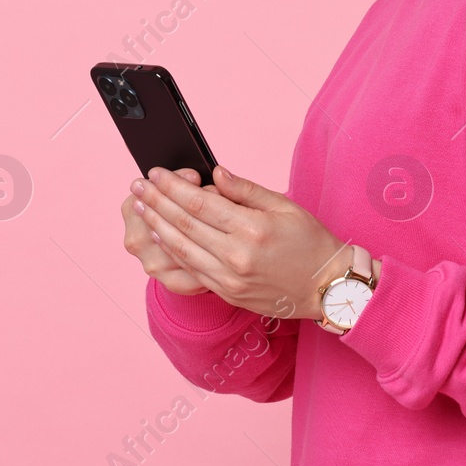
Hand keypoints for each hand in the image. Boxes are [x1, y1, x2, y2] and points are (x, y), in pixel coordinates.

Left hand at [130, 165, 348, 320]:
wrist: (327, 288)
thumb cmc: (310, 242)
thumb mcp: (284, 206)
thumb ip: (245, 190)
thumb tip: (214, 173)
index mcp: (252, 229)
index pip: (199, 202)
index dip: (172, 187)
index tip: (155, 173)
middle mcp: (236, 256)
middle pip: (184, 224)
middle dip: (156, 202)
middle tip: (138, 185)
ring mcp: (229, 279)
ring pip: (181, 248)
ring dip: (155, 225)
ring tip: (140, 206)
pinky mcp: (227, 292)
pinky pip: (191, 269)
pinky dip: (171, 250)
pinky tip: (157, 235)